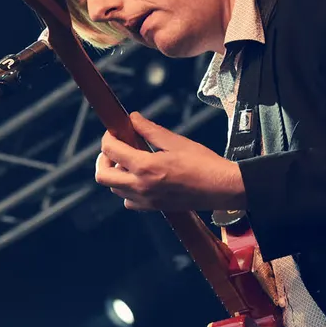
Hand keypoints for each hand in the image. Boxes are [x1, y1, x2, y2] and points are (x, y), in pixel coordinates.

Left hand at [96, 111, 246, 210]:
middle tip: (115, 148)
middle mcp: (141, 187)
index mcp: (145, 167)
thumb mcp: (175, 141)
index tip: (115, 131)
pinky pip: (128, 201)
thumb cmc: (203, 163)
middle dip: (103, 159)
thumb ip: (149, 129)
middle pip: (102, 176)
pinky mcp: (154, 208)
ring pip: (114, 188)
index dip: (108, 137)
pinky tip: (141, 177)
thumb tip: (132, 118)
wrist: (222, 188)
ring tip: (130, 160)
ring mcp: (146, 200)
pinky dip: (127, 189)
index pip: (110, 151)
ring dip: (116, 173)